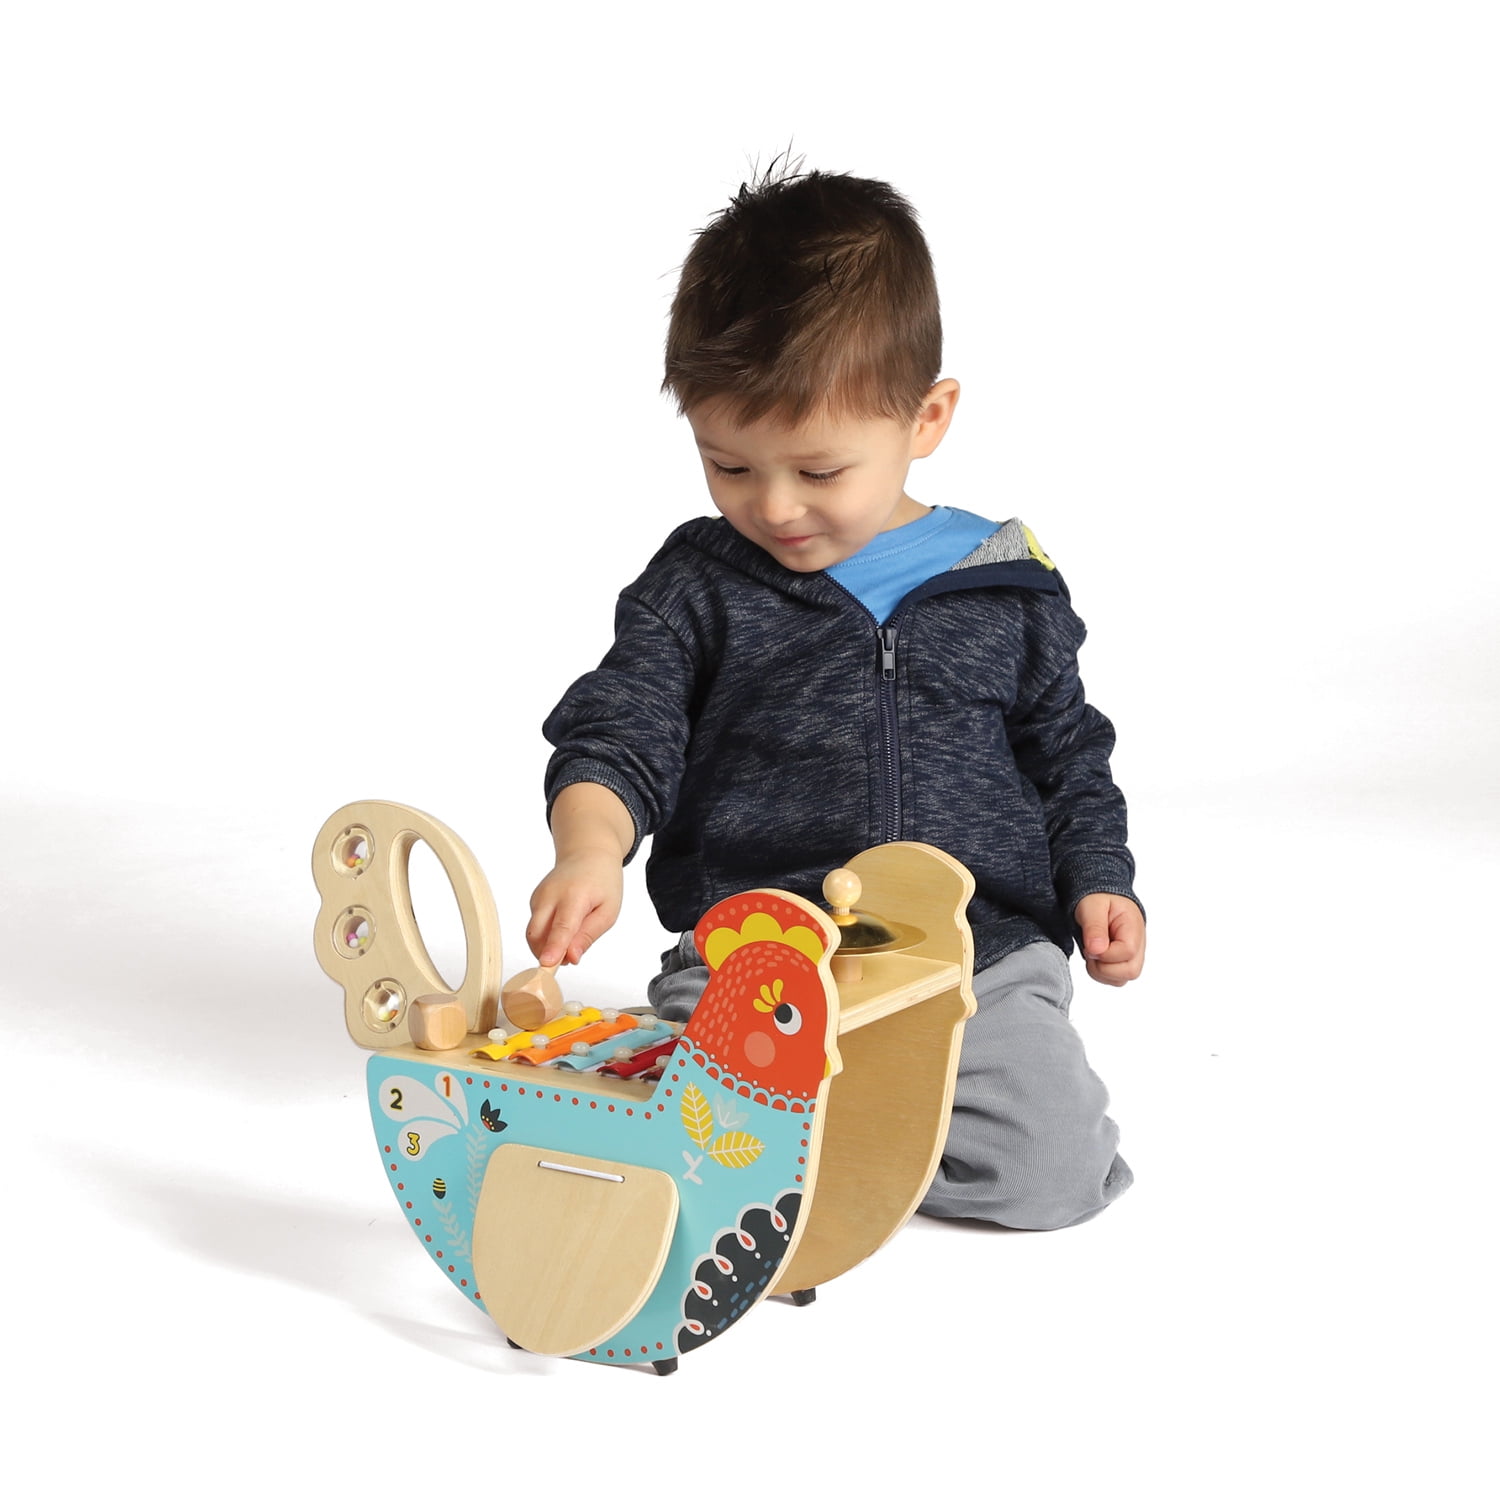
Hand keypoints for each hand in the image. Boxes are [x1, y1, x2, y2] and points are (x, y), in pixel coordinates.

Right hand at [526, 851, 623, 967]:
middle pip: (537, 934)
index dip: (554, 947)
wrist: (588, 854)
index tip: (547, 963)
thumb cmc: (602, 882)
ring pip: (533, 934)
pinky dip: (546, 935)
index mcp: (575, 896)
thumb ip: (588, 936)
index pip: (562, 927)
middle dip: (546, 954)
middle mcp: (551, 895)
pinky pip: (535, 927)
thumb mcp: (608, 912)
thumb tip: (571, 957)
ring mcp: (539, 897)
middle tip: (568, 958)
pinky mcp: (533, 900)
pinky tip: (563, 925)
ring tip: (571, 938)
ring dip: (546, 946)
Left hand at [1074, 893, 1144, 986]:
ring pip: (1121, 980)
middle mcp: (1138, 946)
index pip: (1127, 952)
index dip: (1105, 953)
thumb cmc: (1098, 900)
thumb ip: (1094, 927)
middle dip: (1103, 967)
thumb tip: (1097, 949)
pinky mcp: (1123, 964)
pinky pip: (1114, 980)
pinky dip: (1100, 974)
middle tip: (1090, 950)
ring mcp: (1133, 957)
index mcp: (1133, 927)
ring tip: (1092, 951)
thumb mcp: (1091, 906)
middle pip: (1130, 972)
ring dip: (1100, 972)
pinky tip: (1094, 958)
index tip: (1090, 943)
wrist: (1100, 899)